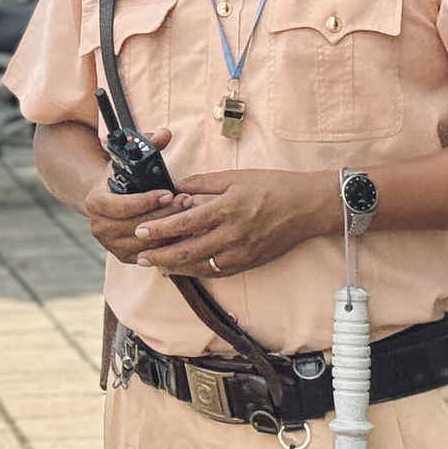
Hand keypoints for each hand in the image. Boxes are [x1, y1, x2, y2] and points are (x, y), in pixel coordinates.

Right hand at [79, 125, 194, 264]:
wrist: (108, 201)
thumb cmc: (122, 177)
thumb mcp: (130, 158)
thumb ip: (148, 144)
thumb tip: (165, 133)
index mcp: (95, 202)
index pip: (123, 206)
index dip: (147, 201)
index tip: (169, 192)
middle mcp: (99, 226)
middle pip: (137, 225)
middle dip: (165, 214)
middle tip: (187, 202)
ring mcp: (110, 244)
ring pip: (145, 243)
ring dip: (169, 230)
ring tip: (189, 215)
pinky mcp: (123, 257)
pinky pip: (148, 255)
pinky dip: (166, 245)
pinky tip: (183, 232)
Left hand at [127, 168, 334, 278]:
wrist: (308, 207)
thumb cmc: (273, 186)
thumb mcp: (236, 176)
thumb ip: (203, 183)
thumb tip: (174, 186)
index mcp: (229, 208)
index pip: (187, 222)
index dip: (161, 228)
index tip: (140, 230)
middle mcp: (234, 234)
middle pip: (189, 250)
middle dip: (161, 254)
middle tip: (140, 256)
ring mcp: (242, 252)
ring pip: (201, 266)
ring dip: (175, 266)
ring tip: (156, 264)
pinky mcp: (249, 263)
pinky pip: (217, 271)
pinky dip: (197, 271)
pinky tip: (183, 268)